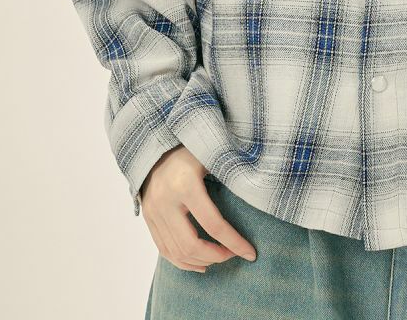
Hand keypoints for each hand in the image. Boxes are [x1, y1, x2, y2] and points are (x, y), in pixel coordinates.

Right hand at [138, 146, 257, 271]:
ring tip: (221, 259)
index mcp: (185, 185)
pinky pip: (163, 249)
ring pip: (176, 252)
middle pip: (191, 245)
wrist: (157, 142)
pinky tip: (199, 263)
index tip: (251, 253)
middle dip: (217, 256)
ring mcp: (153, 212)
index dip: (234, 242)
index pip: (213, 225)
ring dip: (201, 261)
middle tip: (234, 254)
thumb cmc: (191, 146)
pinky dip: (182, 262)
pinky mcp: (148, 218)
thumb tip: (258, 190)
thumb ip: (231, 171)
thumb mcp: (213, 153)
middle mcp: (165, 201)